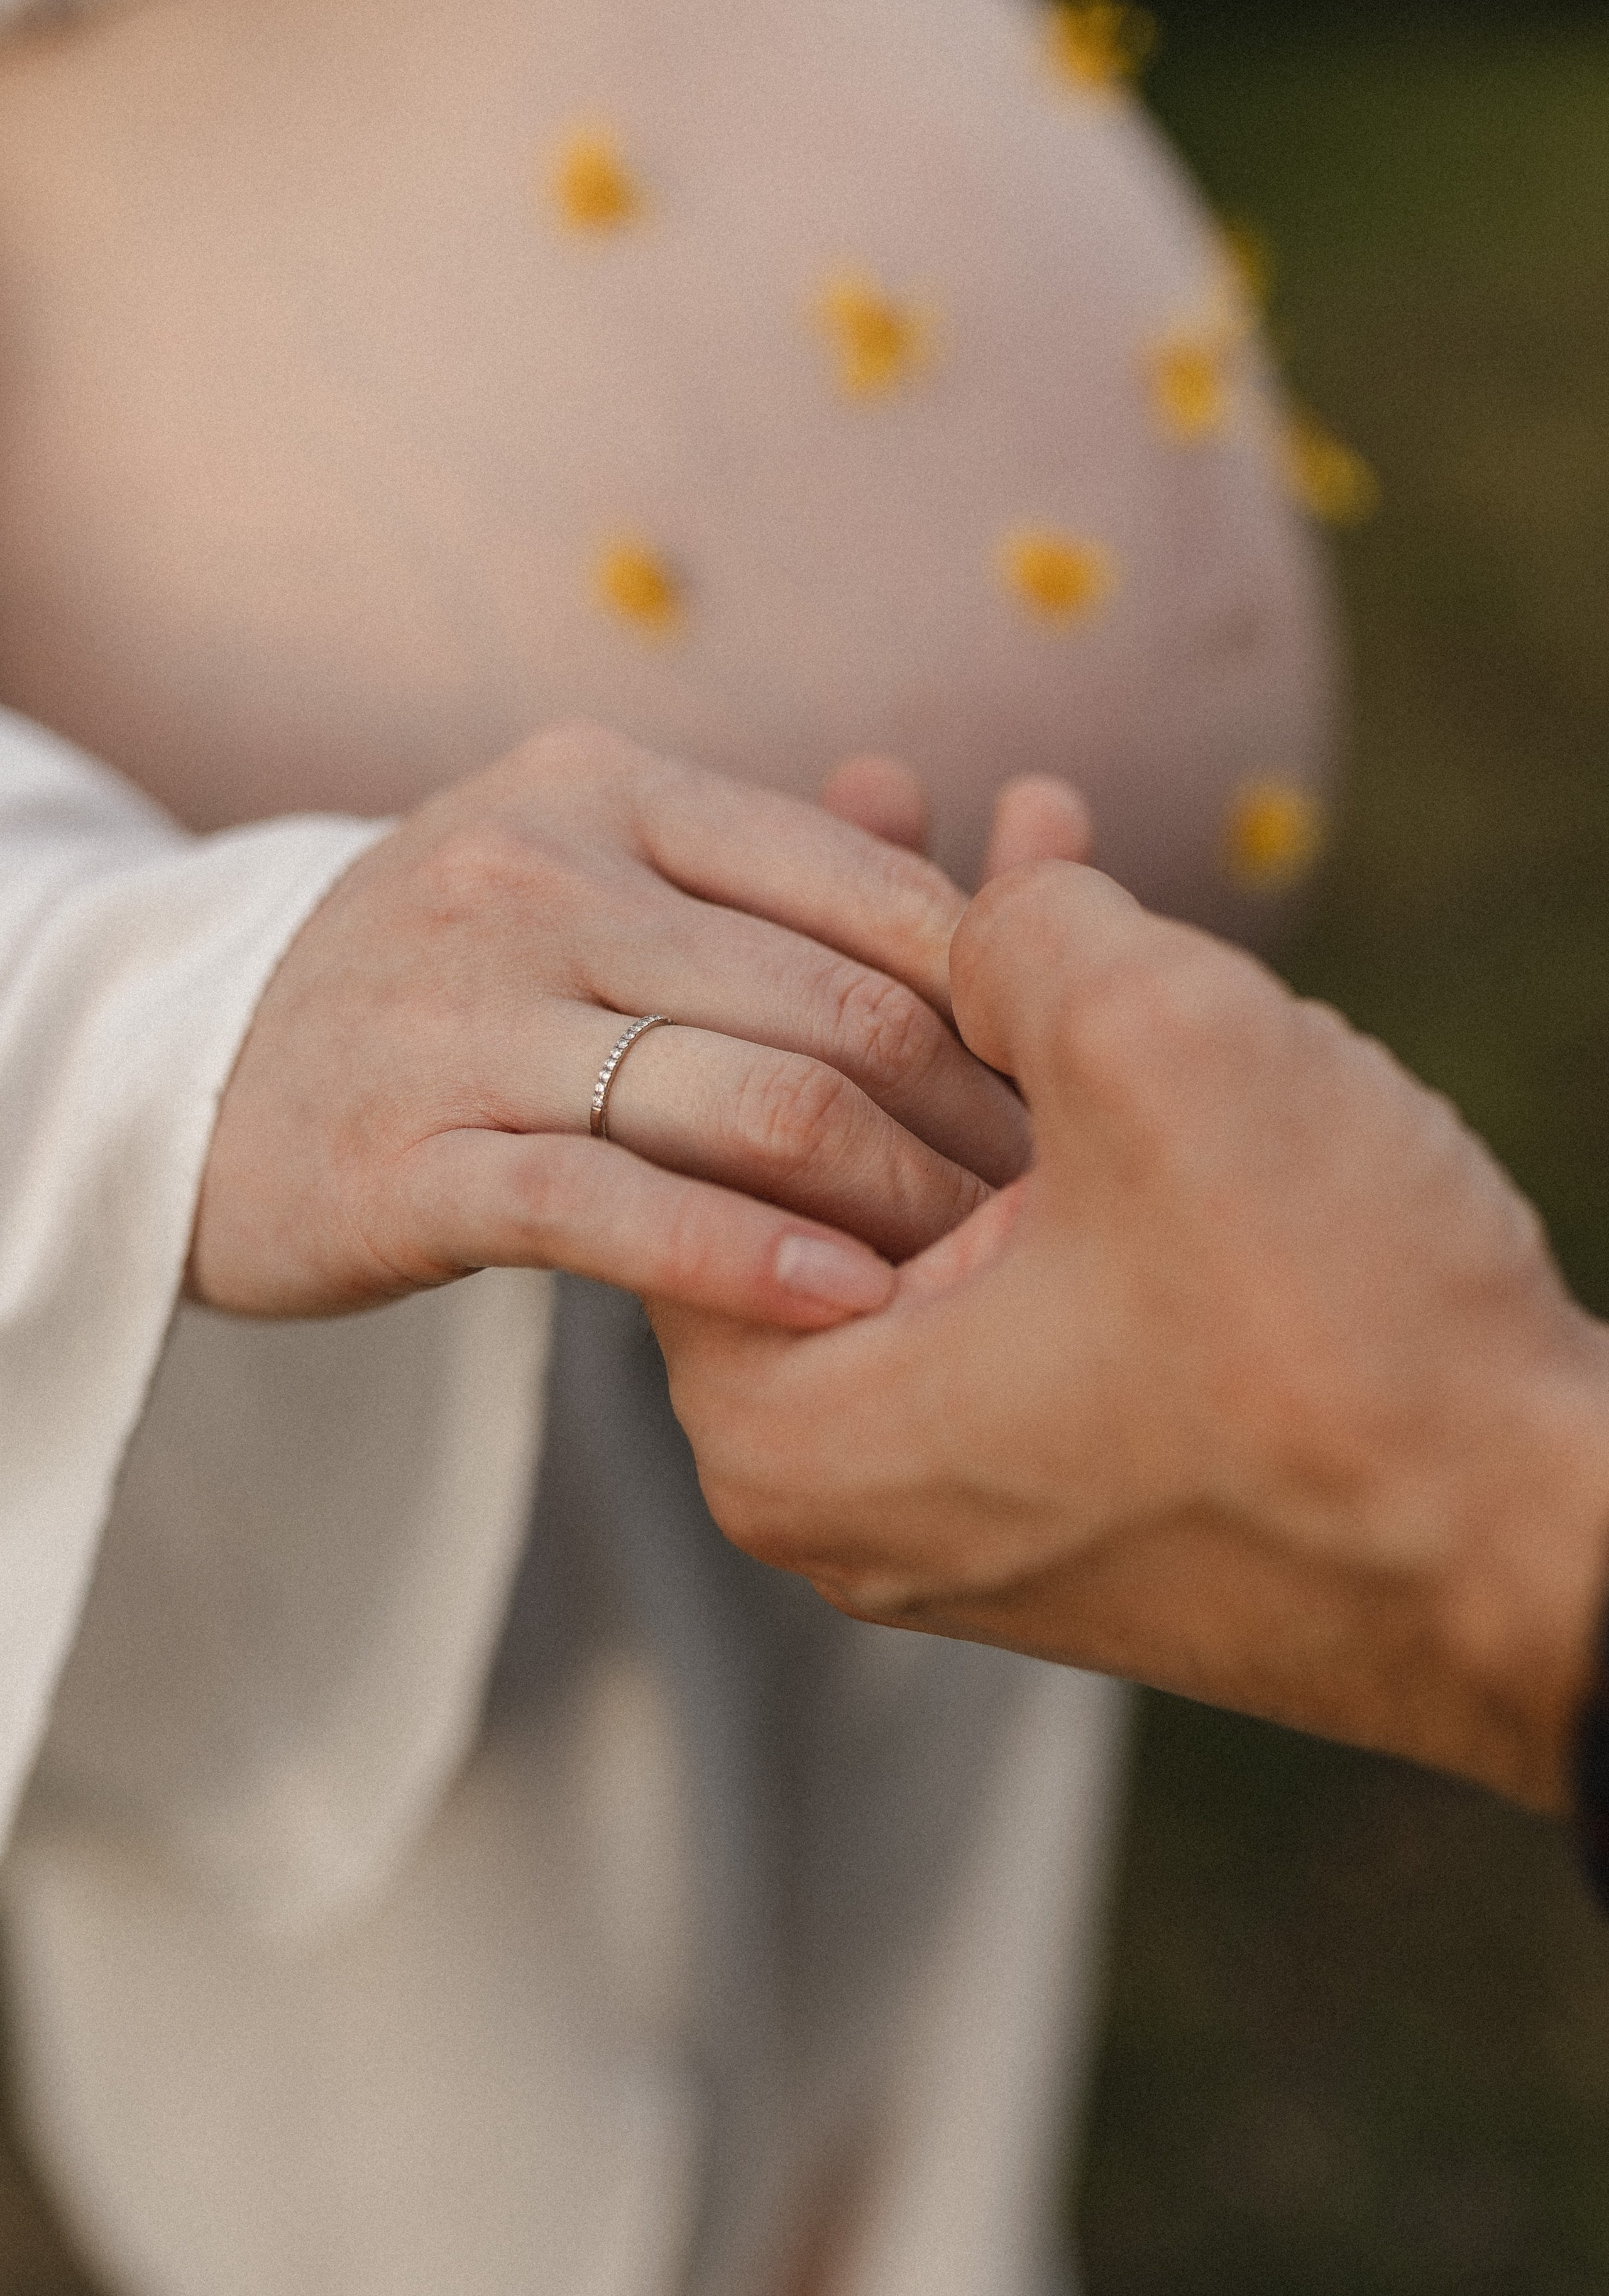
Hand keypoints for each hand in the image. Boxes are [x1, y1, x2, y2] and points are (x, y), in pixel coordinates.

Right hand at [189, 725, 1043, 1324]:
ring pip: (742, 1106)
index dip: (993, 999)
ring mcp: (459, 1014)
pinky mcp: (400, 1157)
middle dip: (968, 1119)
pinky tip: (843, 1307)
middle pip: (827, 1005)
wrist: (191, 1070)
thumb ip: (767, 877)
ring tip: (971, 1273)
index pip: (861, 888)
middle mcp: (534, 876)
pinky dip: (745, 1261)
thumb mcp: (586, 877)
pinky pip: (610, 1211)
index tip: (1063, 1092)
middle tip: (1051, 1210)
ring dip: (890, 1201)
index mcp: (605, 790)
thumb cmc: (453, 985)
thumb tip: (993, 847)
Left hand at [654, 859, 1608, 1813]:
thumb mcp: (1157, 1051)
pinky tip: (1134, 982)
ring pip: (955, 1205)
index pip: (707, 1139)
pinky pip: (1042, 1273)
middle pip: (832, 1164)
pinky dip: (1078, 1139)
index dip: (778, 937)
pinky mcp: (1088, 1488)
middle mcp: (847, 1491)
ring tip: (1033, 845)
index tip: (825, 800)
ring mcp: (972, 1499)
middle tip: (899, 794)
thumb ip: (1019, 935)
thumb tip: (991, 913)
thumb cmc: (1337, 1339)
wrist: (1545, 1563)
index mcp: (787, 1430)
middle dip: (898, 966)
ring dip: (1007, 1031)